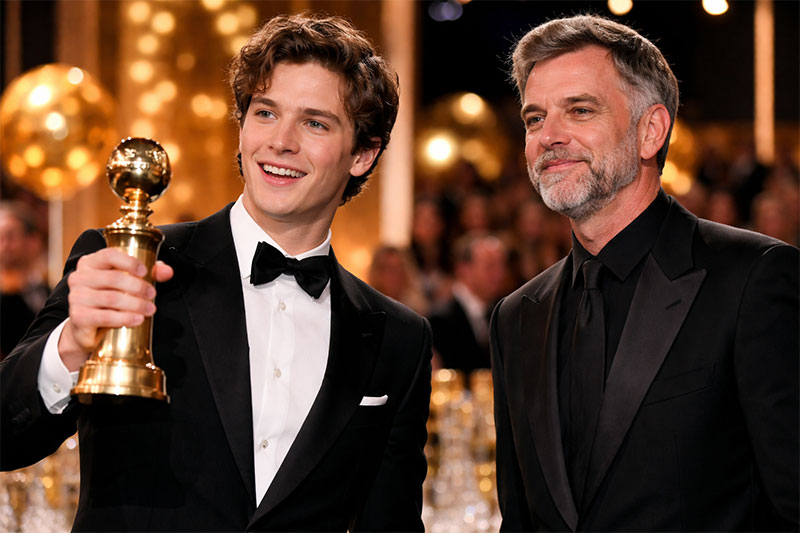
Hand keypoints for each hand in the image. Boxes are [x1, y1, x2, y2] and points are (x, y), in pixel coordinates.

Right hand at [58, 248, 173, 370]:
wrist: (87, 326)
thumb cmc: (110, 297)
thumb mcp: (128, 281)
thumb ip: (150, 273)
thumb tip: (168, 271)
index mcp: (90, 263)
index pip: (109, 255)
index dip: (129, 262)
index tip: (145, 272)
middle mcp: (79, 277)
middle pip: (113, 278)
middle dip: (138, 287)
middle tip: (153, 295)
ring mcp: (76, 297)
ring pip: (111, 298)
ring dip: (135, 304)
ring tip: (150, 309)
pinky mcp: (78, 316)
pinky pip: (104, 316)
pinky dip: (124, 318)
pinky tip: (138, 320)